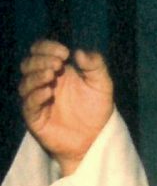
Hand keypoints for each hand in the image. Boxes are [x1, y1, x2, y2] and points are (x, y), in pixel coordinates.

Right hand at [19, 40, 113, 174]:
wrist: (95, 138)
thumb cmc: (97, 109)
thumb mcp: (102, 84)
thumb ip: (95, 65)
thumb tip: (79, 51)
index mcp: (57, 70)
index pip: (40, 51)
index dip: (47, 47)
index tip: (64, 53)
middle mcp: (44, 83)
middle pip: (28, 64)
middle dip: (41, 60)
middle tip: (58, 64)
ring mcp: (38, 100)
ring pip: (25, 83)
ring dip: (36, 76)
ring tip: (52, 75)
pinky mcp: (36, 118)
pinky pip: (29, 105)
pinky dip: (36, 96)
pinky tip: (48, 93)